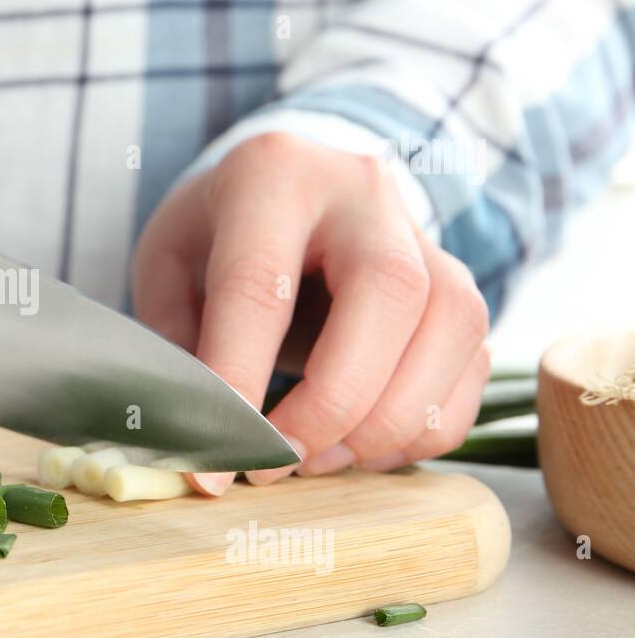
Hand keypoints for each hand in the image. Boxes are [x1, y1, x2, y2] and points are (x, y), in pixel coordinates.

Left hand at [133, 132, 489, 490]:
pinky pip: (470, 369)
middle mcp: (364, 192)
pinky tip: (357, 447)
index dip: (237, 380)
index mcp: (273, 174)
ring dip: (385, 424)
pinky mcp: (462, 290)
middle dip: (333, 402)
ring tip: (312, 459)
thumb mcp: (167, 268)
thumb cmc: (214, 236)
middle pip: (389, 294)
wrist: (285, 194)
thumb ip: (178, 344)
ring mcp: (426, 238)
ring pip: (450, 331)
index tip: (215, 459)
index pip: (260, 285)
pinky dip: (420, 430)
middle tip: (276, 462)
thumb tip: (201, 439)